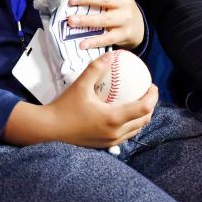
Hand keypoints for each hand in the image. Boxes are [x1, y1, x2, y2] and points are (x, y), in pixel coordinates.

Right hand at [4, 53, 158, 147]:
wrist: (48, 130)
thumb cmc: (64, 107)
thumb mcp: (80, 85)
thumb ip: (96, 68)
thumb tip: (112, 55)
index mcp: (113, 118)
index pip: (144, 108)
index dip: (153, 96)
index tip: (152, 85)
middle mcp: (115, 133)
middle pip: (144, 120)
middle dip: (151, 106)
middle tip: (147, 91)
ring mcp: (110, 142)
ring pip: (135, 130)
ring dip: (142, 116)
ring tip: (139, 101)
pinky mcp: (104, 145)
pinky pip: (125, 135)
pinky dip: (130, 124)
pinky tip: (124, 113)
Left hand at [64, 0, 145, 49]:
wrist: (138, 27)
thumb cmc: (119, 7)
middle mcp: (124, 2)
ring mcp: (124, 19)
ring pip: (104, 19)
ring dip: (86, 20)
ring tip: (71, 20)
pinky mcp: (123, 34)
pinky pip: (107, 38)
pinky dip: (94, 41)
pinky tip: (81, 44)